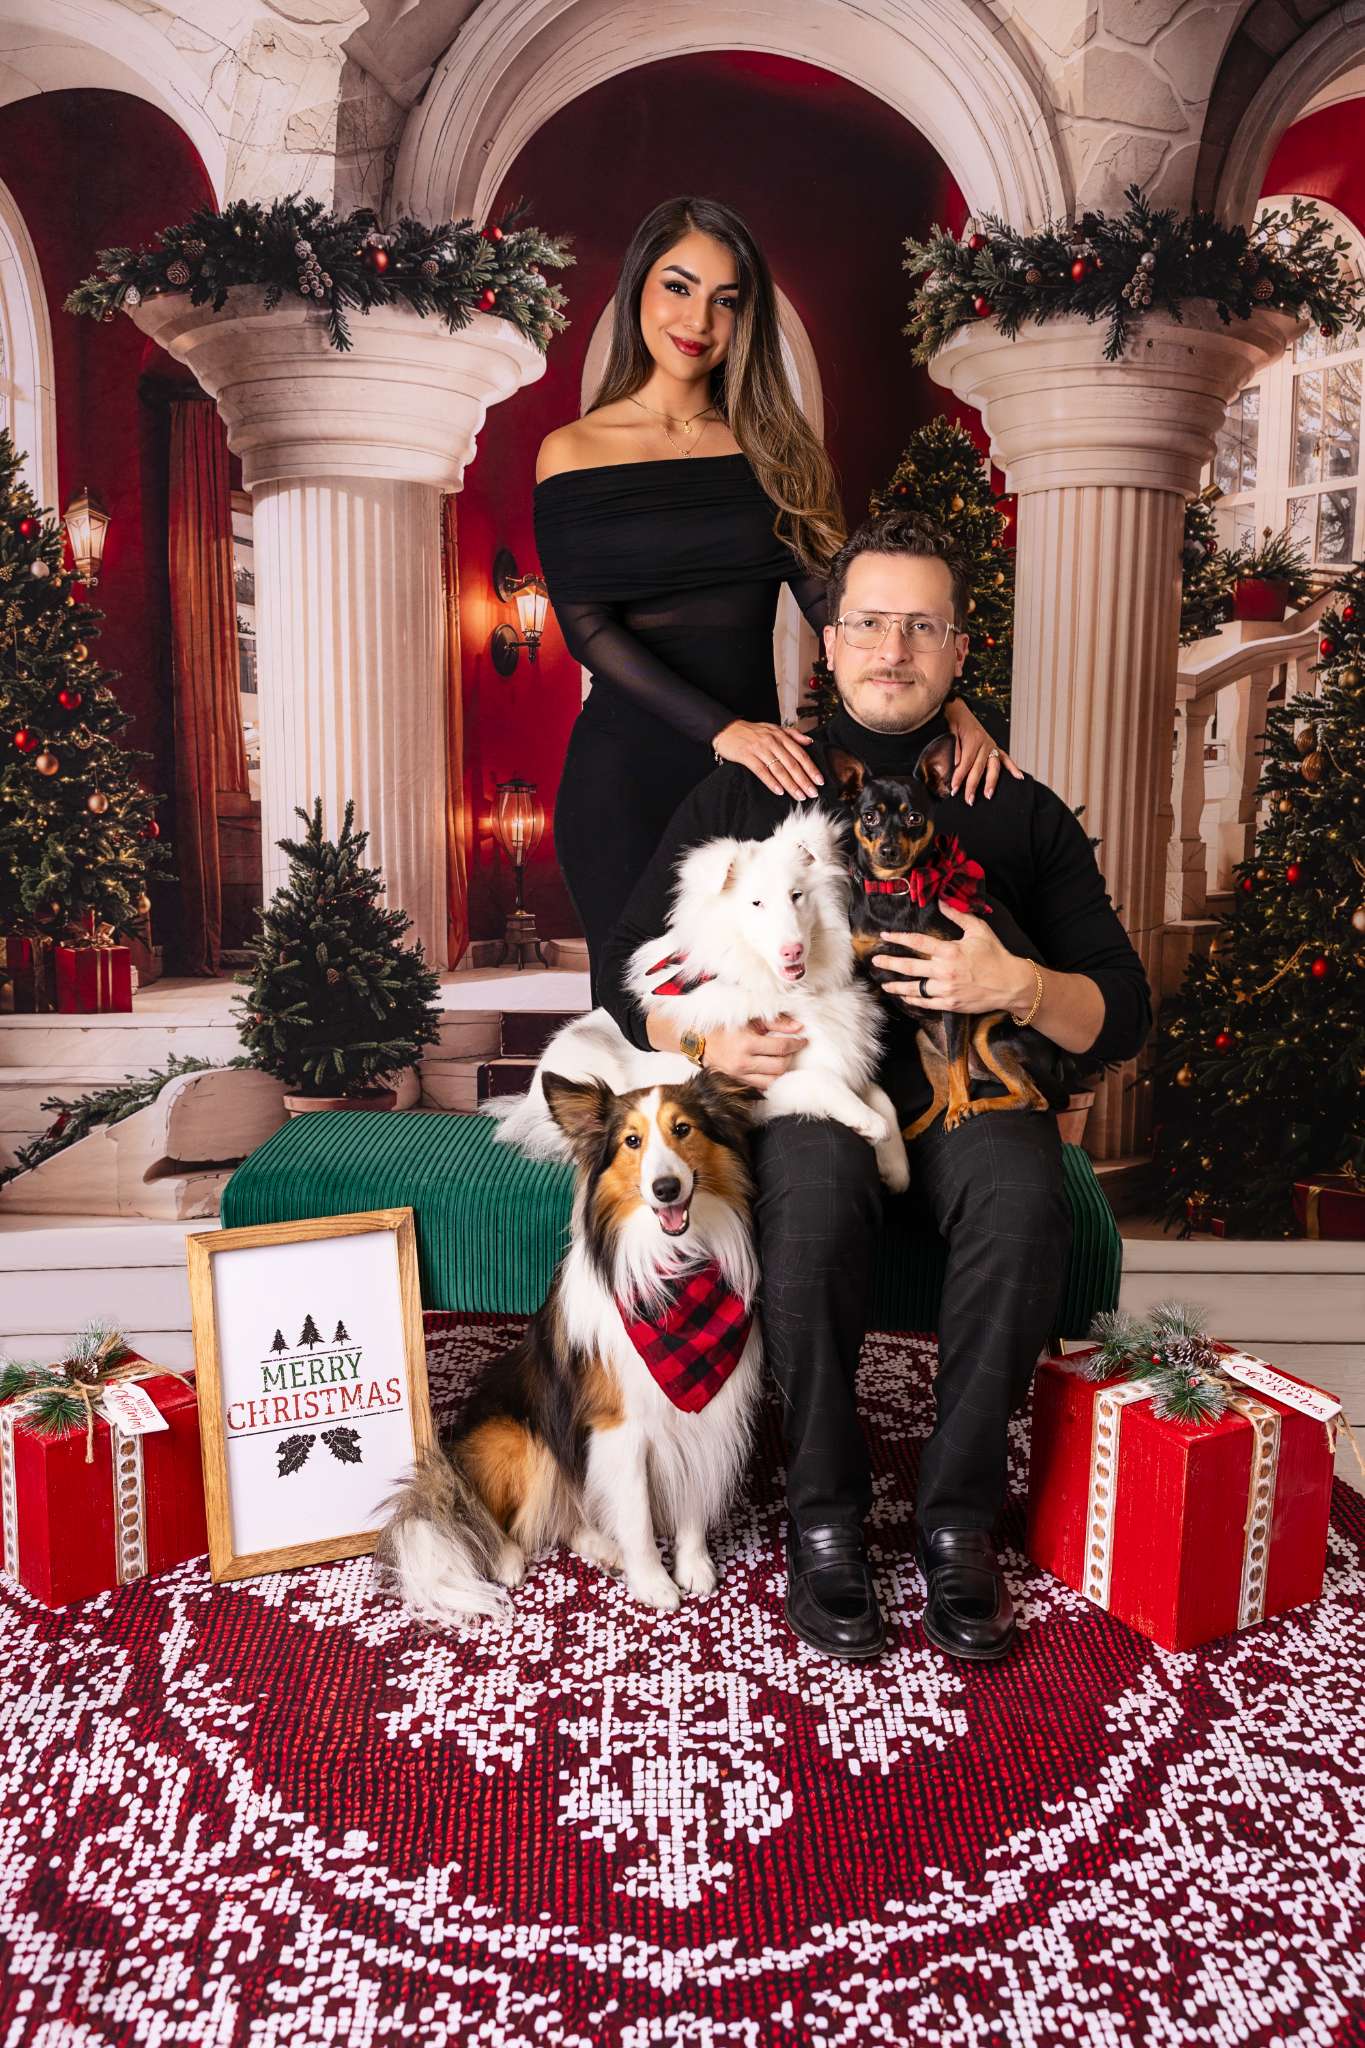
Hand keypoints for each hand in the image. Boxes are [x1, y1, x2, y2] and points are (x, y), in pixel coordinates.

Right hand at [704, 1013, 807, 1090]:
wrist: (700, 1043)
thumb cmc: (726, 1028)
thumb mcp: (750, 1020)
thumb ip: (776, 1022)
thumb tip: (799, 1027)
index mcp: (746, 1044)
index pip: (781, 1047)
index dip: (796, 1044)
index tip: (802, 1041)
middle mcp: (742, 1063)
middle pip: (779, 1066)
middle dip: (790, 1057)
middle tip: (791, 1048)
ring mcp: (739, 1076)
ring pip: (772, 1081)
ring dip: (781, 1071)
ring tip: (782, 1059)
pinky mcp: (738, 1084)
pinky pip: (761, 1088)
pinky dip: (770, 1081)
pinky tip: (771, 1070)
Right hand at [713, 720, 823, 799]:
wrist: (726, 729)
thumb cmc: (751, 731)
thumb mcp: (773, 728)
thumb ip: (792, 734)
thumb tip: (809, 741)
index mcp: (781, 736)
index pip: (800, 754)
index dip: (811, 768)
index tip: (820, 781)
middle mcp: (772, 742)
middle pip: (792, 764)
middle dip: (804, 780)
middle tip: (813, 793)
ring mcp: (760, 749)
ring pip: (779, 769)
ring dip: (791, 784)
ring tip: (800, 796)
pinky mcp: (747, 756)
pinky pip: (762, 771)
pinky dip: (771, 782)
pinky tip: (779, 791)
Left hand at [871, 905, 1034, 1013]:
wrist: (1011, 984)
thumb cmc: (996, 955)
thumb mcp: (979, 930)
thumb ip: (958, 916)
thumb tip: (941, 902)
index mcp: (950, 951)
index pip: (917, 942)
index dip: (899, 937)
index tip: (885, 935)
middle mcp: (944, 971)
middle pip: (909, 966)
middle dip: (889, 962)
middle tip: (875, 960)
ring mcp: (946, 989)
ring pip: (914, 987)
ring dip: (896, 985)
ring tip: (884, 983)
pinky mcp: (950, 1003)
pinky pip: (925, 1002)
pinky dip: (913, 1000)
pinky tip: (904, 996)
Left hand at [943, 698, 1023, 804]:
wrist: (960, 711)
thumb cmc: (954, 723)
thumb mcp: (950, 733)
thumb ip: (955, 749)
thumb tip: (956, 766)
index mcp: (973, 739)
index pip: (965, 763)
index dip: (959, 777)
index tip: (954, 789)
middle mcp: (985, 743)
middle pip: (979, 768)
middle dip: (973, 785)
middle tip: (969, 799)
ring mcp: (992, 745)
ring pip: (993, 767)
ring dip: (991, 782)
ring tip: (988, 795)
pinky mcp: (995, 747)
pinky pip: (1005, 758)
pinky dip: (1013, 768)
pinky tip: (1019, 777)